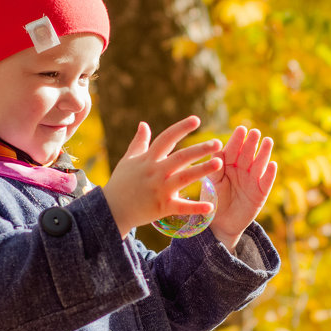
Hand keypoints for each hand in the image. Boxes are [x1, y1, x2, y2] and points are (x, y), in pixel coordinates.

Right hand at [101, 115, 223, 237]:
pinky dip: (195, 207)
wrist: (111, 210)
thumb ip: (139, 142)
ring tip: (219, 163)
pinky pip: (181, 207)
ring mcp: (159, 190)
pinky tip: (210, 207)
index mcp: (148, 159)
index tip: (196, 120)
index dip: (181, 128)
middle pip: (180, 157)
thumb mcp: (128, 160)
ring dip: (202, 170)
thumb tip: (144, 124)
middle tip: (217, 143)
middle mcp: (155, 172)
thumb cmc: (121, 183)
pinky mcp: (162, 207)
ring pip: (184, 178)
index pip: (166, 139)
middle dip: (199, 149)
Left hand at [206, 126, 276, 250]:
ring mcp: (252, 180)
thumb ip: (214, 170)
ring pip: (259, 164)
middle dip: (251, 143)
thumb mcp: (211, 184)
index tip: (241, 129)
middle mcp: (241, 169)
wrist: (220, 224)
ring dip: (264, 153)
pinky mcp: (260, 193)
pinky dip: (270, 174)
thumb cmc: (213, 201)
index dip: (237, 140)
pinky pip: (266, 182)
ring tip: (268, 142)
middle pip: (247, 154)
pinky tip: (273, 165)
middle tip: (255, 132)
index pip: (232, 150)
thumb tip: (216, 151)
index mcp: (227, 165)